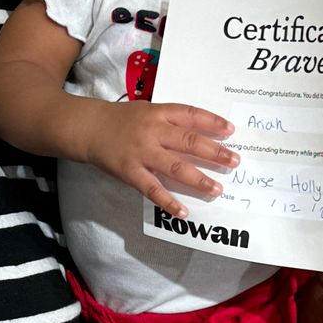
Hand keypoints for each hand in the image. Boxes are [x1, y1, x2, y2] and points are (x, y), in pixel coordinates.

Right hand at [84, 102, 237, 217]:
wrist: (88, 127)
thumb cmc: (121, 119)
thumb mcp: (147, 110)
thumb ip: (170, 120)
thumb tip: (201, 133)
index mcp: (158, 113)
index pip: (190, 115)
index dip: (212, 122)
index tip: (231, 130)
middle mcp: (153, 132)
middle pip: (189, 142)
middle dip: (214, 152)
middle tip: (234, 161)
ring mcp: (142, 153)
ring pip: (175, 167)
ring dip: (199, 179)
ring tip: (217, 189)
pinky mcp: (130, 172)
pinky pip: (153, 189)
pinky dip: (168, 202)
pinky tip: (183, 212)